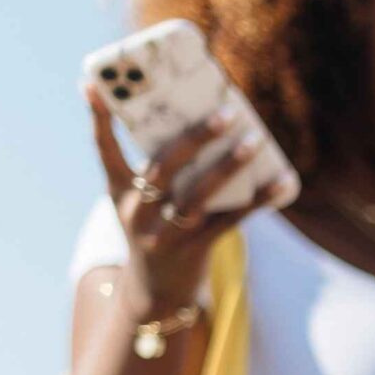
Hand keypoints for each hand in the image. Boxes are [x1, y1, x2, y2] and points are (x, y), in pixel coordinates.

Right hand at [87, 86, 276, 315]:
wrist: (154, 292)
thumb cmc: (155, 229)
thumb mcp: (143, 201)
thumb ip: (163, 167)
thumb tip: (205, 124)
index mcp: (119, 192)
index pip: (103, 149)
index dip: (98, 117)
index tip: (91, 83)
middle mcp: (138, 212)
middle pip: (163, 168)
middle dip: (194, 138)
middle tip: (225, 112)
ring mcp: (166, 233)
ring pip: (199, 195)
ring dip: (229, 165)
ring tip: (254, 139)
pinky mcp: (196, 249)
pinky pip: (232, 220)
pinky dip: (259, 200)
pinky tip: (282, 182)